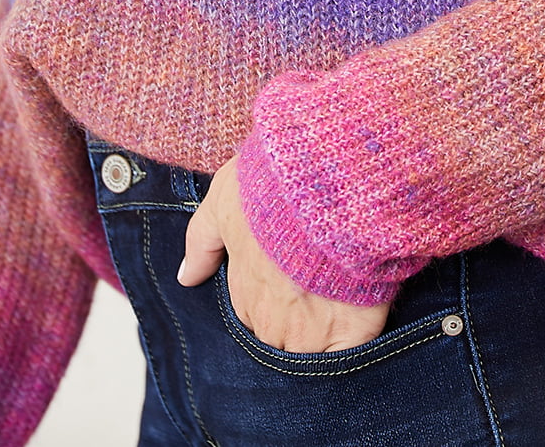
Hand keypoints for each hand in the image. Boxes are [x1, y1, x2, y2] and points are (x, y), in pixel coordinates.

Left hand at [178, 154, 390, 351]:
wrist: (322, 185)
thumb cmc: (271, 188)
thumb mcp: (223, 200)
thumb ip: (202, 241)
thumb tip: (186, 278)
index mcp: (245, 295)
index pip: (253, 318)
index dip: (270, 302)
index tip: (285, 281)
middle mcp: (273, 324)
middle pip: (281, 342)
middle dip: (293, 325)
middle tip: (313, 291)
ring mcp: (311, 334)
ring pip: (312, 355)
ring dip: (321, 336)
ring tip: (337, 305)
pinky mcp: (352, 334)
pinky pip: (348, 358)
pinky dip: (351, 350)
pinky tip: (358, 323)